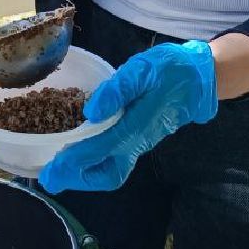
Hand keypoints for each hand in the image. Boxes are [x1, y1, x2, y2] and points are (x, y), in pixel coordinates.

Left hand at [38, 41, 217, 194]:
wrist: (199, 78)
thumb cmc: (169, 69)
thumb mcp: (142, 69)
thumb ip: (117, 90)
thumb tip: (91, 111)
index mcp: (136, 125)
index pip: (99, 149)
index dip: (73, 162)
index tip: (51, 172)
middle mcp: (138, 141)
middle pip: (107, 173)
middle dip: (76, 179)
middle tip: (49, 179)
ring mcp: (141, 143)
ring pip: (112, 171)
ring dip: (84, 175)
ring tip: (58, 171)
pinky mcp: (141, 140)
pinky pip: (116, 161)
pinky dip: (94, 164)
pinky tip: (78, 154)